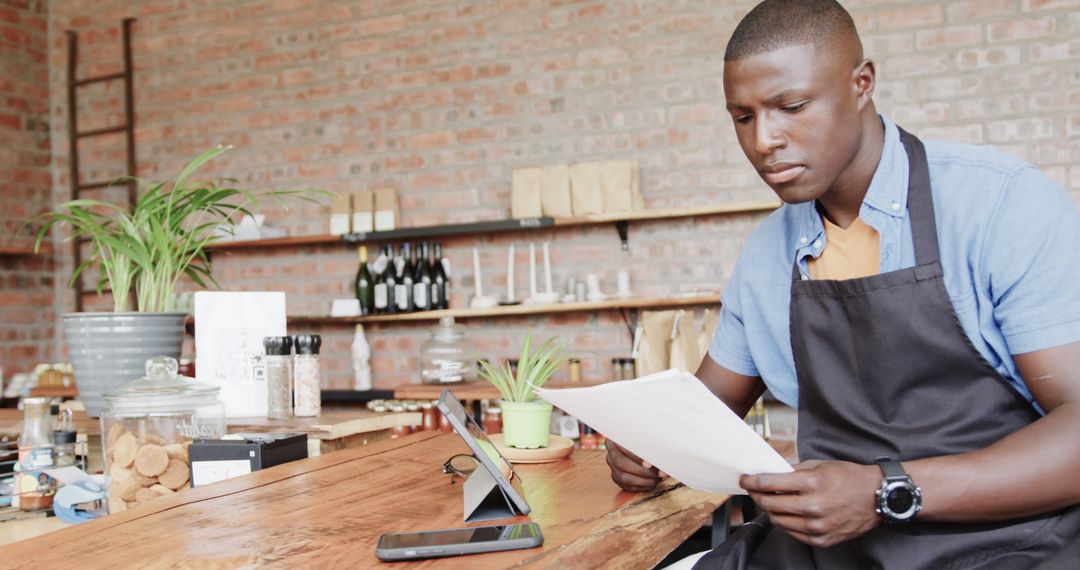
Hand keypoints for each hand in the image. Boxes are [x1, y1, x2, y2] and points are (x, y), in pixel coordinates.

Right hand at [606, 440, 667, 491]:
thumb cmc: (648, 441)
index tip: (650, 464)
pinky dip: (641, 486)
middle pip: (622, 464)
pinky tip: (652, 483)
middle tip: (658, 474)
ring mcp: (612, 466)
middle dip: (642, 471)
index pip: (624, 448)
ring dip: (643, 481)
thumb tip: (661, 463)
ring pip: (624, 477)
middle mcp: (611, 452)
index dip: (637, 458)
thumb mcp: (649, 439)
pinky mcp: (616, 477)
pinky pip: (627, 486)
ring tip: (657, 479)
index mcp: (616, 439)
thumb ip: (653, 447)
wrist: (642, 446)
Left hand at [740, 460, 881, 546]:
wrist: (878, 497)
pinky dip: (785, 522)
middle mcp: (814, 506)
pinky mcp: (822, 539)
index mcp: (813, 483)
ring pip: (779, 521)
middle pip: (770, 504)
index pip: (770, 483)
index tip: (745, 479)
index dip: (752, 481)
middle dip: (757, 496)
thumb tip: (770, 475)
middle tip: (753, 490)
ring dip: (769, 511)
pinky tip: (786, 513)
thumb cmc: (849, 477)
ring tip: (770, 501)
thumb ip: (794, 472)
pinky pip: (793, 533)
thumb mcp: (821, 465)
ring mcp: (818, 526)